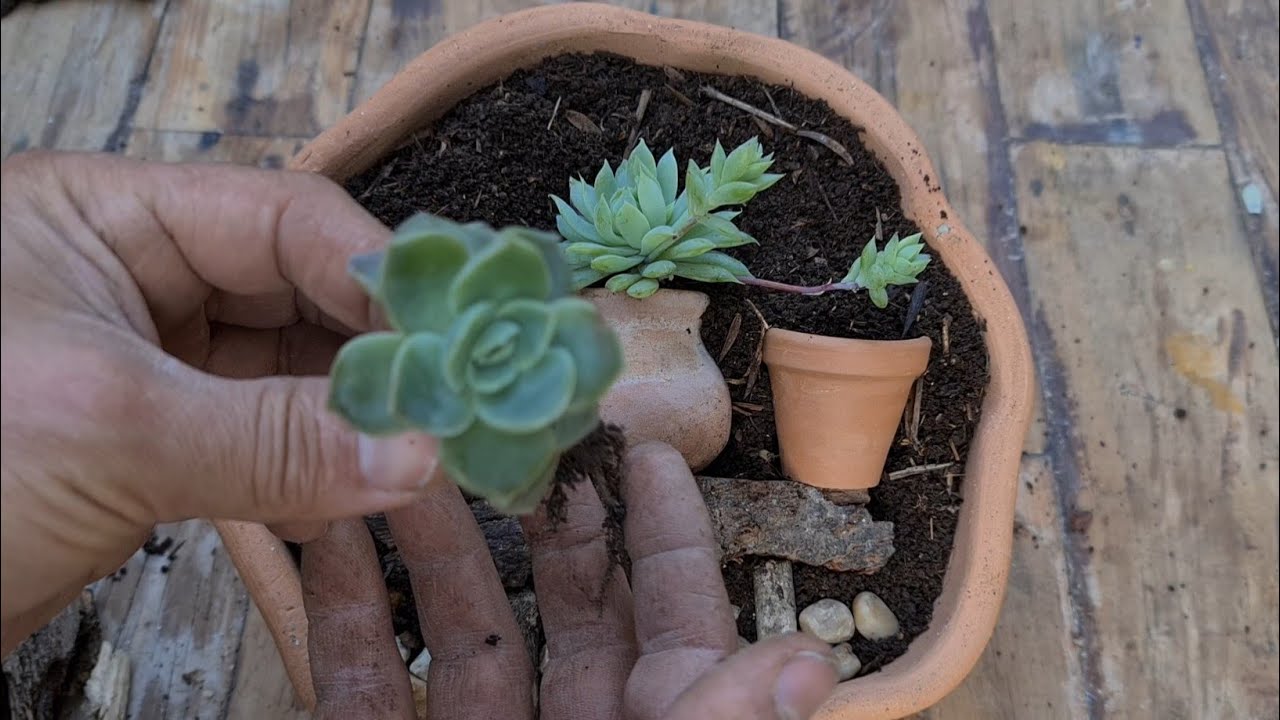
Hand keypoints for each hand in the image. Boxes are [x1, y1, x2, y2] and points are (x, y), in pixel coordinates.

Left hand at [0, 152, 438, 655]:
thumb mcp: (112, 430)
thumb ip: (275, 439)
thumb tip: (416, 452)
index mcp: (103, 216)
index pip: (279, 219)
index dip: (373, 276)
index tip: (452, 340)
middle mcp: (133, 275)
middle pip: (294, 292)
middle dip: (376, 350)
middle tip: (457, 402)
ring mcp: (147, 361)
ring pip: (286, 371)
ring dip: (355, 415)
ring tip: (430, 453)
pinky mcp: (153, 440)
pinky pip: (261, 437)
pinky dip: (315, 467)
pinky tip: (365, 491)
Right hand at [303, 441, 837, 719]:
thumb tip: (813, 664)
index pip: (677, 625)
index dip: (665, 537)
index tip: (642, 449)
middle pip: (563, 609)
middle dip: (538, 511)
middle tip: (516, 420)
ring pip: (460, 634)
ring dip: (428, 538)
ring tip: (404, 448)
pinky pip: (360, 686)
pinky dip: (338, 610)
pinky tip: (317, 531)